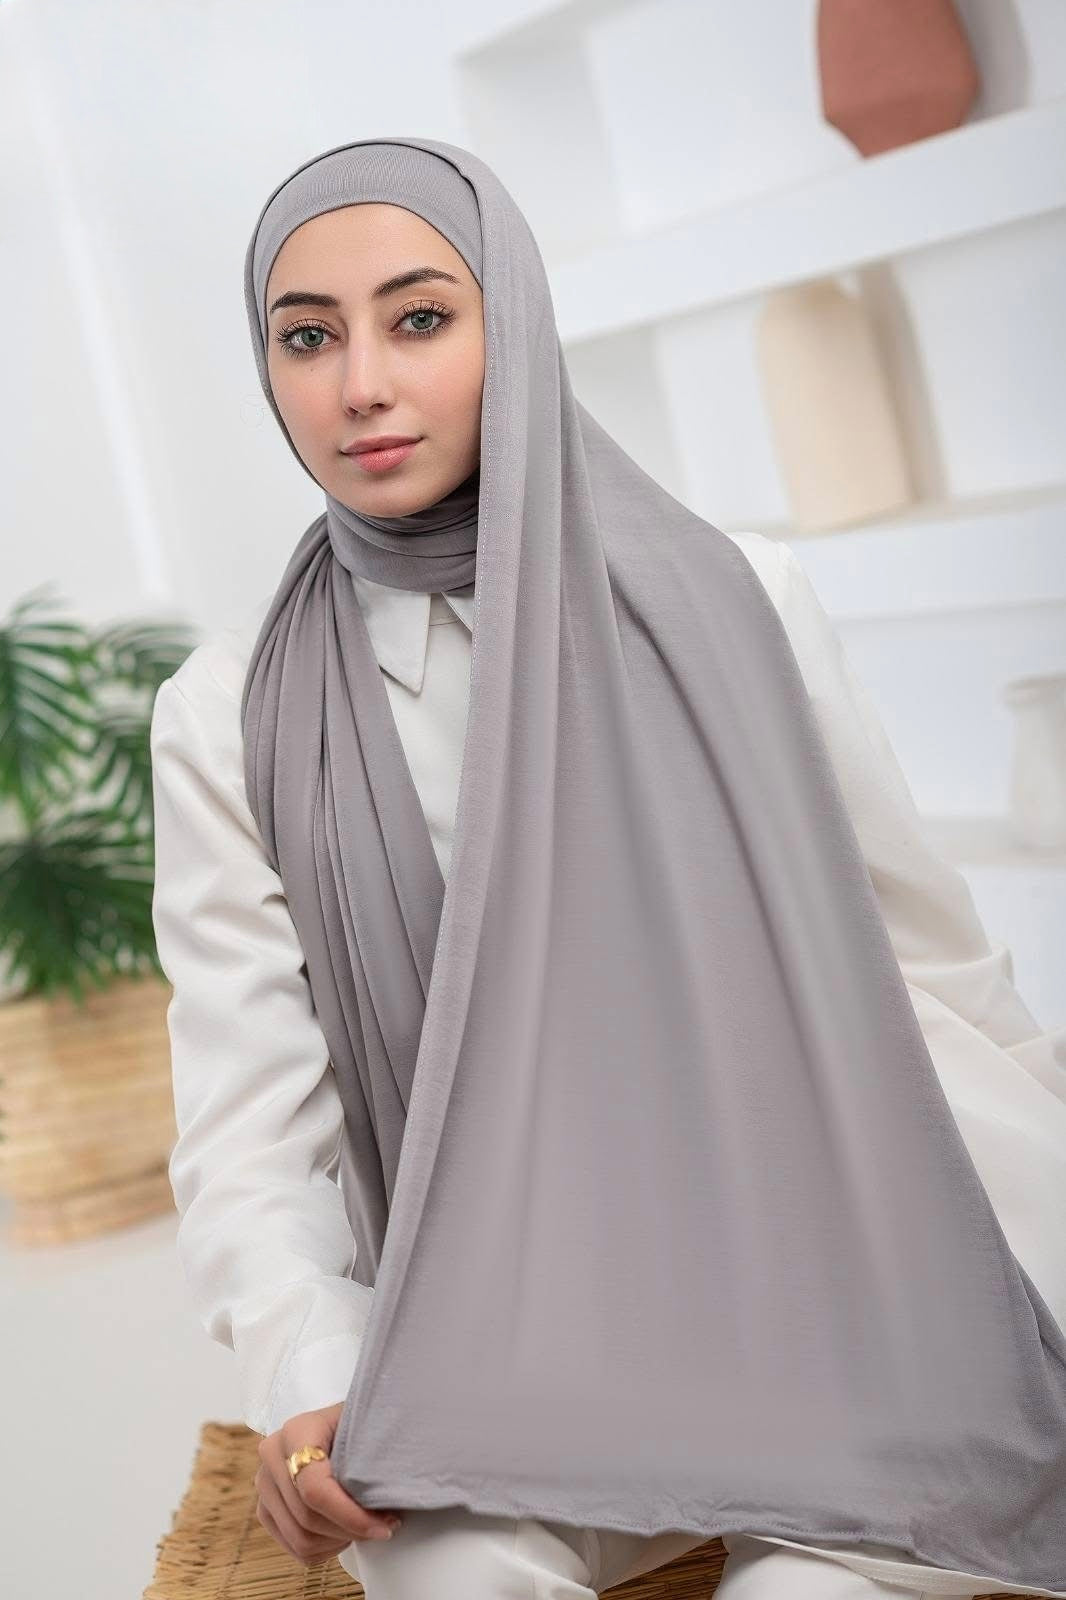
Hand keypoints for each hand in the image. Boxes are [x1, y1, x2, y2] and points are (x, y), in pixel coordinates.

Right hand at [254, 1401, 404, 1566]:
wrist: (336, 1421)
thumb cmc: (356, 1421)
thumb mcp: (365, 1425)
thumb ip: (372, 1456)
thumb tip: (389, 1500)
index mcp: (296, 1431)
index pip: (315, 1489)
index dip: (351, 1516)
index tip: (385, 1526)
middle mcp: (272, 1456)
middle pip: (308, 1518)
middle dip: (351, 1530)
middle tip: (385, 1527)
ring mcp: (265, 1484)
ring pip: (300, 1538)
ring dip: (339, 1541)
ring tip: (365, 1527)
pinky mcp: (266, 1508)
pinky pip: (294, 1547)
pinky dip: (325, 1549)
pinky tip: (345, 1532)